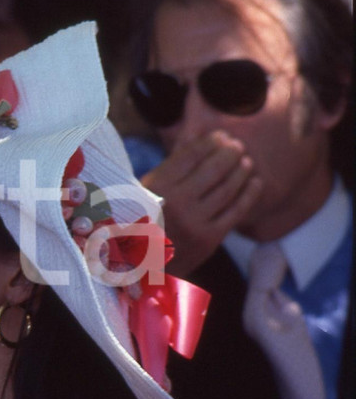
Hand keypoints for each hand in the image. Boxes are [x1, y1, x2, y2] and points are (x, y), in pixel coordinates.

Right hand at [141, 130, 262, 276]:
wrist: (142, 265)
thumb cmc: (145, 220)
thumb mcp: (147, 190)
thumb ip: (173, 163)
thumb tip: (196, 133)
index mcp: (156, 187)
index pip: (189, 155)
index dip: (209, 142)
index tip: (220, 135)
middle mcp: (175, 203)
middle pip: (212, 169)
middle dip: (229, 153)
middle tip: (237, 145)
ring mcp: (194, 222)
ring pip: (227, 189)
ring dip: (241, 171)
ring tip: (246, 161)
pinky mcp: (209, 238)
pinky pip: (236, 211)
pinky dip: (249, 194)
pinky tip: (255, 182)